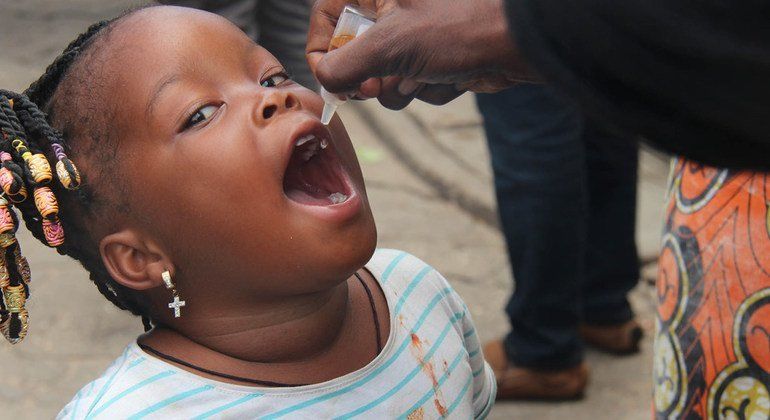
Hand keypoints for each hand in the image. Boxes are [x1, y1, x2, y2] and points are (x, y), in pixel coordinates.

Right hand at [306, 0, 536, 109]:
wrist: (521, 45)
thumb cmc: (458, 29)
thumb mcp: (390, 45)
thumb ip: (345, 65)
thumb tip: (325, 80)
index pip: (327, 13)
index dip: (323, 49)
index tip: (330, 78)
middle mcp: (394, 6)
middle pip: (355, 50)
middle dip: (371, 76)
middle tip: (376, 87)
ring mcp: (416, 32)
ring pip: (385, 73)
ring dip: (403, 86)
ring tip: (424, 76)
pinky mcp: (437, 56)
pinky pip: (415, 81)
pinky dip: (430, 88)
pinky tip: (452, 77)